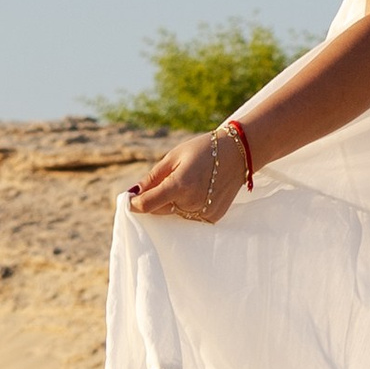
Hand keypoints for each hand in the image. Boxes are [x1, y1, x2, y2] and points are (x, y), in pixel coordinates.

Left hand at [128, 126, 243, 222]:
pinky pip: (190, 218)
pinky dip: (187, 208)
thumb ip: (152, 178)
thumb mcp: (174, 157)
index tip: (130, 200)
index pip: (146, 204)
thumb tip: (132, 193)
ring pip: (174, 216)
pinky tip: (199, 192)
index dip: (134, 203)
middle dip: (154, 200)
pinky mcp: (212, 218)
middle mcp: (191, 203)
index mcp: (179, 185)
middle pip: (159, 211)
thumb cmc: (203, 150)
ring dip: (171, 205)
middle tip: (165, 183)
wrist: (239, 154)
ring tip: (187, 184)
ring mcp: (203, 213)